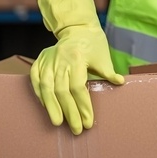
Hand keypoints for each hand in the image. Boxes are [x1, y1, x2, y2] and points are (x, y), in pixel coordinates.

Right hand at [31, 0, 123, 134]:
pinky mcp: (39, 61)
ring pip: (46, 87)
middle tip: (75, 129)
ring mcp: (47, 60)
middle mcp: (60, 60)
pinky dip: (40, 95)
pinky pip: (36, 80)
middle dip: (69, 112)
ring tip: (57, 123)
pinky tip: (47, 107)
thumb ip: (108, 72)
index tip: (88, 122)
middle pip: (62, 91)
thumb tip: (120, 83)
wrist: (77, 28)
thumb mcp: (104, 57)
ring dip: (52, 107)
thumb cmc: (93, 44)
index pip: (78, 88)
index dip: (83, 106)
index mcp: (77, 59)